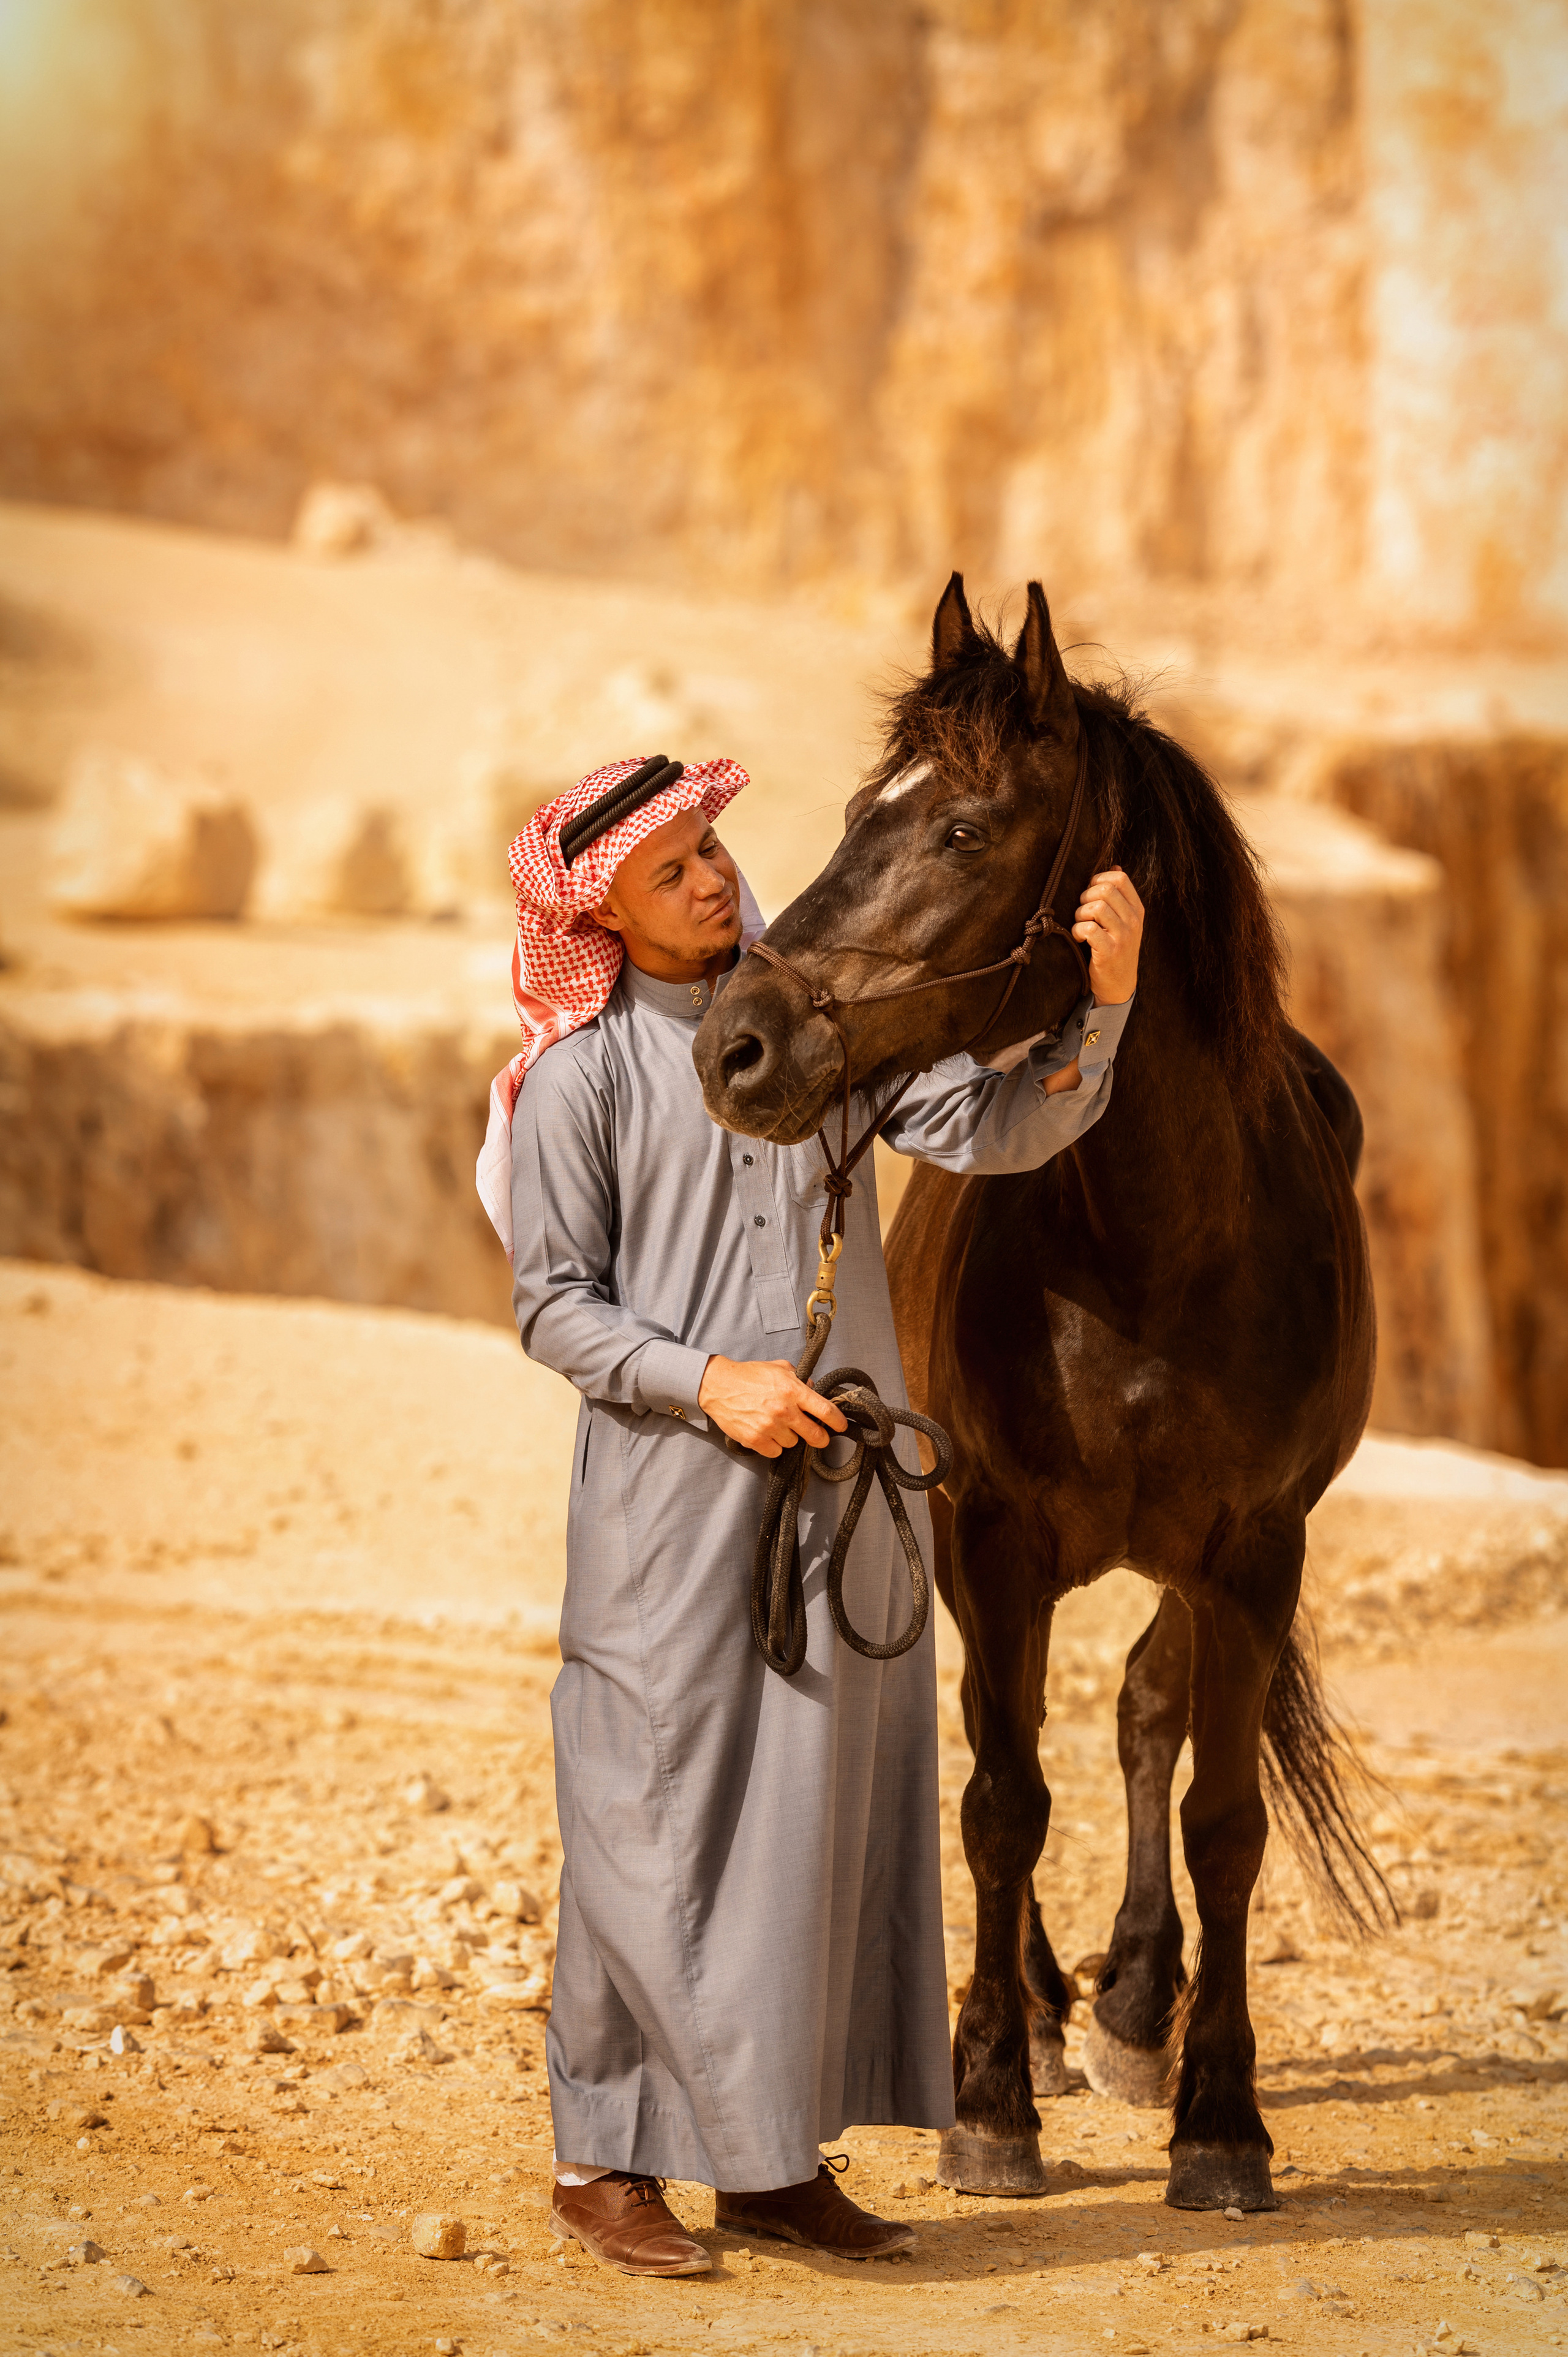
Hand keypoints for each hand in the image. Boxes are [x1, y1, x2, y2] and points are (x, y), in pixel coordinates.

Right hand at [697, 1355, 849, 1457]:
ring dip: (790, 1437)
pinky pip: (775, 1451)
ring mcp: (769, 1427)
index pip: (825, 1410)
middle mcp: (784, 1410)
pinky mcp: (755, 1439)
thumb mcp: (779, 1368)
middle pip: (815, 1435)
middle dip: (821, 1438)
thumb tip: (814, 1389)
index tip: (842, 1426)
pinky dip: (773, 1446)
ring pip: (793, 1444)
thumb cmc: (749, 1376)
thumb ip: (800, 1378)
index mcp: (792, 1390)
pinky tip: (767, 1433)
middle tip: (819, 1436)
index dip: (838, 1421)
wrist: (718, 1386)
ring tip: (779, 1426)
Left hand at [1071, 867, 1143, 1004]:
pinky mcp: (1110, 951)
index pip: (1119, 878)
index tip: (1090, 894)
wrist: (1119, 986)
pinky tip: (1080, 938)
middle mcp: (1134, 921)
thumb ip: (1120, 895)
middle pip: (1104, 890)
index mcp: (1137, 909)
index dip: (1098, 880)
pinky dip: (1078, 930)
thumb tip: (1114, 866)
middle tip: (1082, 912)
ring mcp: (1123, 936)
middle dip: (1085, 897)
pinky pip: (1088, 929)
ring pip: (1096, 907)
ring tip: (1081, 925)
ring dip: (1080, 914)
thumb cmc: (1115, 949)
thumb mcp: (1124, 921)